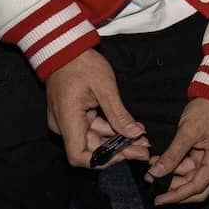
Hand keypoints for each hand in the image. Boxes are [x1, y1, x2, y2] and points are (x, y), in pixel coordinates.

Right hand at [43, 49, 146, 167]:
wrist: (66, 48)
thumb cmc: (82, 64)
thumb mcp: (105, 87)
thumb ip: (118, 114)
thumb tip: (135, 134)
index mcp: (67, 120)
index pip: (79, 156)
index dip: (103, 160)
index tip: (126, 154)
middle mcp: (64, 125)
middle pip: (91, 148)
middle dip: (119, 150)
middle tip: (144, 149)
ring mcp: (68, 120)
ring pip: (94, 138)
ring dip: (117, 140)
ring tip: (142, 139)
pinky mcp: (74, 115)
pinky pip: (92, 127)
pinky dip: (110, 129)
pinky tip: (130, 129)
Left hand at [145, 98, 208, 204]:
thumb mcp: (188, 131)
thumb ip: (173, 154)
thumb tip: (157, 172)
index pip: (197, 187)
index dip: (177, 195)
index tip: (160, 200)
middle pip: (196, 188)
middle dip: (175, 190)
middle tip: (154, 191)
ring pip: (189, 178)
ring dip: (171, 176)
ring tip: (152, 170)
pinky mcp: (204, 155)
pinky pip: (188, 167)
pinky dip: (174, 166)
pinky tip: (159, 162)